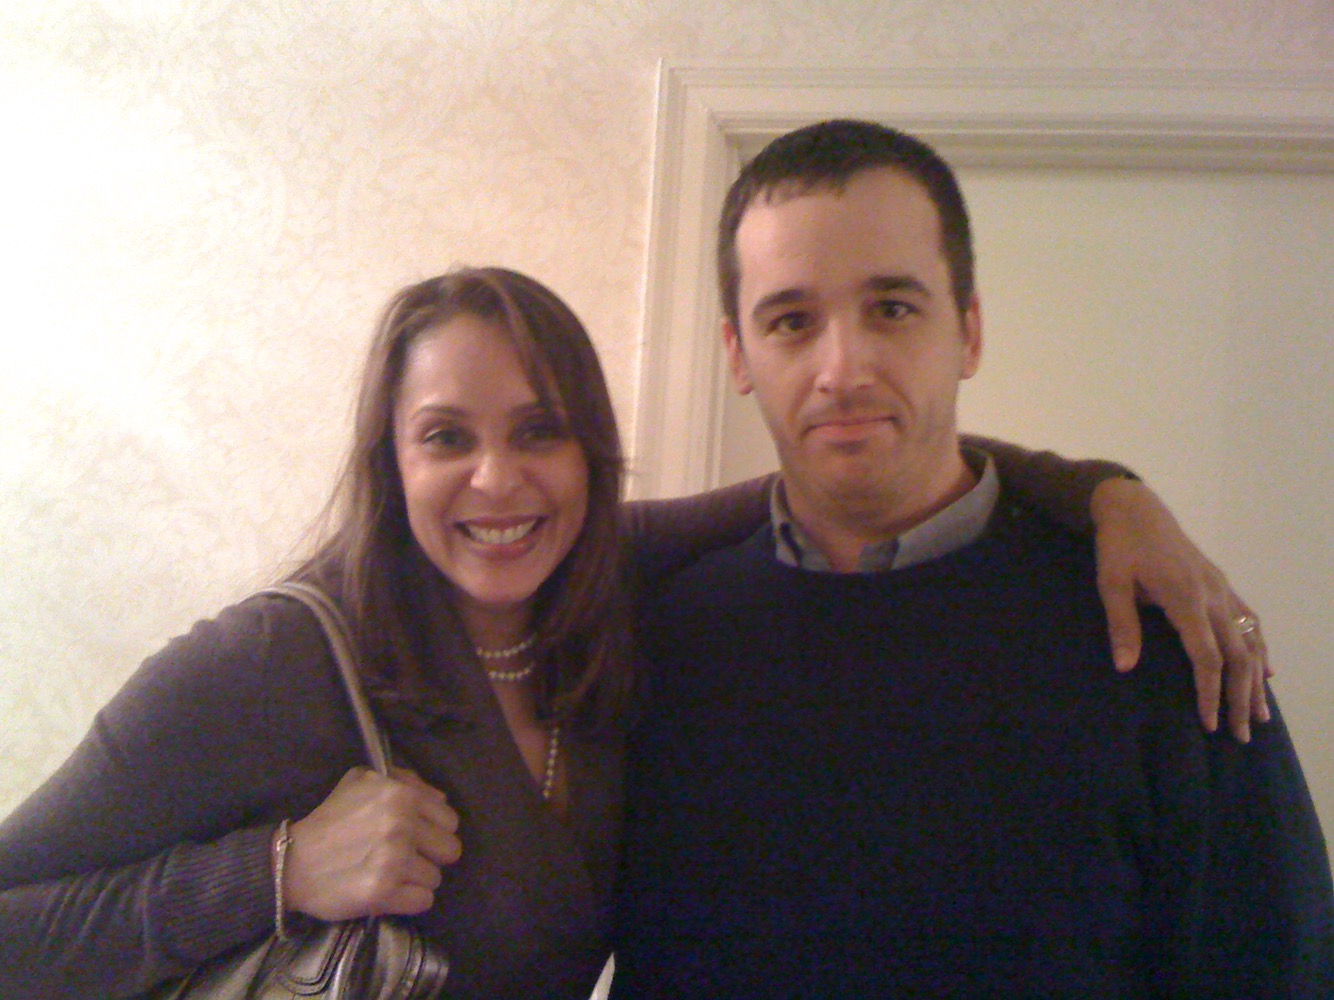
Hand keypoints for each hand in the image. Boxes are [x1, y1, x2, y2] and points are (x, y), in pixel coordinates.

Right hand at [284, 767, 461, 920]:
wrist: (292, 862)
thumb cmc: (330, 819)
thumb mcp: (362, 781)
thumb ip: (406, 781)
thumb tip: (441, 799)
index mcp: (402, 795)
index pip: (450, 821)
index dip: (434, 831)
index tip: (417, 838)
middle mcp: (402, 826)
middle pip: (450, 851)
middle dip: (431, 856)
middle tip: (407, 858)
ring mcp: (394, 861)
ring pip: (435, 878)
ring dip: (415, 880)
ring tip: (390, 875)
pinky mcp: (383, 893)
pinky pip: (423, 901)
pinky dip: (408, 901)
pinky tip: (389, 892)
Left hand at [1090, 477, 1270, 741]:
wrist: (1134, 506)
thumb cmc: (1118, 544)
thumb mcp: (1110, 582)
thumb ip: (1121, 624)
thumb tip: (1125, 667)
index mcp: (1186, 597)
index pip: (1207, 657)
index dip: (1210, 692)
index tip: (1210, 724)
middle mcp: (1213, 594)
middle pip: (1237, 655)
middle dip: (1240, 698)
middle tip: (1241, 736)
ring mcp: (1222, 588)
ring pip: (1251, 640)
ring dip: (1256, 680)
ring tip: (1261, 715)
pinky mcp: (1221, 583)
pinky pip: (1249, 621)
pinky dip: (1260, 648)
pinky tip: (1266, 671)